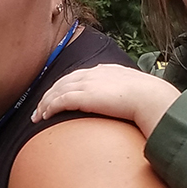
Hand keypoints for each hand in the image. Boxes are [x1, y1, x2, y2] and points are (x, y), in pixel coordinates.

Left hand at [33, 65, 179, 137]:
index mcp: (103, 71)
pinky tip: (44, 116)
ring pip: (57, 91)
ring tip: (37, 116)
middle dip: (48, 95)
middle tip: (39, 109)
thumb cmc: (148, 98)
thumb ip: (126, 94)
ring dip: (44, 104)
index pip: (77, 76)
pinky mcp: (83, 96)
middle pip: (62, 82)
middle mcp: (91, 74)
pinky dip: (49, 107)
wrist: (149, 97)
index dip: (64, 86)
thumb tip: (129, 105)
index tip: (56, 96)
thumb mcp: (134, 91)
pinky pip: (59, 101)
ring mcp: (86, 84)